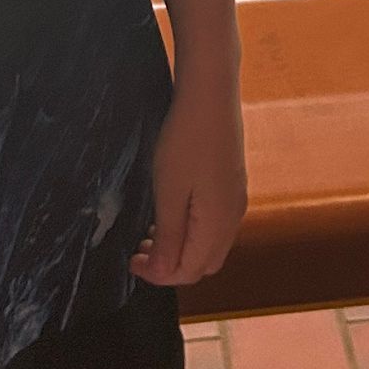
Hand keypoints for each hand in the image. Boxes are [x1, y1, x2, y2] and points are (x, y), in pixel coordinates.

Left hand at [131, 74, 246, 289]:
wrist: (211, 94)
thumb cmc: (186, 140)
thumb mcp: (169, 192)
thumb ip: (168, 237)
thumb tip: (163, 272)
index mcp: (217, 225)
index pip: (188, 272)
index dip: (158, 275)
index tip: (132, 260)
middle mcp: (233, 218)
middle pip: (203, 264)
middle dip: (171, 266)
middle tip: (142, 249)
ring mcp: (236, 200)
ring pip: (211, 245)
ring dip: (182, 249)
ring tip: (153, 231)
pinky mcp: (234, 184)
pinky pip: (216, 225)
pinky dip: (194, 232)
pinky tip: (174, 211)